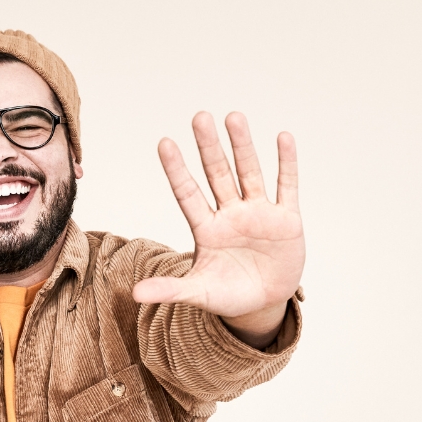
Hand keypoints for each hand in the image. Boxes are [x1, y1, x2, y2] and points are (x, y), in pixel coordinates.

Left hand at [132, 112, 304, 344]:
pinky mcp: (287, 220)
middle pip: (217, 175)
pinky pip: (287, 186)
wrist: (263, 304)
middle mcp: (230, 215)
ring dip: (243, 146)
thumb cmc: (227, 295)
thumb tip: (134, 294)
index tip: (164, 143)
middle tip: (199, 116)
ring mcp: (258, 214)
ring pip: (249, 173)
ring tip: (234, 117)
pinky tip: (283, 138)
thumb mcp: (198, 293)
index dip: (177, 170)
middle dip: (208, 147)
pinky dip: (287, 163)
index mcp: (206, 229)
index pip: (187, 193)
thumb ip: (169, 290)